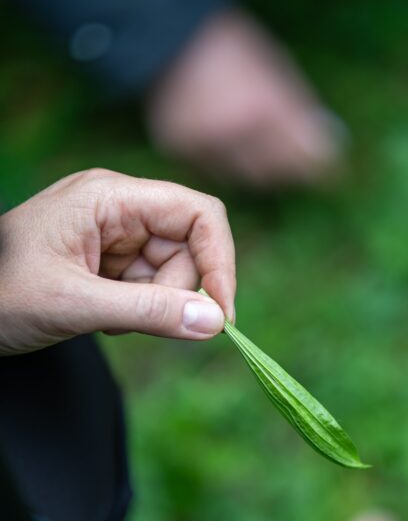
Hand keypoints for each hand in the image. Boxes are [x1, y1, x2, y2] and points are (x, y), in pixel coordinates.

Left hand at [0, 169, 234, 354]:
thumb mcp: (74, 304)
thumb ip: (148, 311)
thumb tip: (214, 323)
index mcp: (110, 197)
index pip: (197, 214)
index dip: (219, 260)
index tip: (220, 314)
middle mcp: (118, 208)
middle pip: (188, 247)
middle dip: (175, 291)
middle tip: (136, 321)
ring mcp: (113, 234)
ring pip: (172, 271)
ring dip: (152, 304)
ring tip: (104, 318)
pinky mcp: (108, 261)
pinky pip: (150, 286)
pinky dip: (137, 310)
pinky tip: (100, 318)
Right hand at [146, 9, 343, 187]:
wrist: (170, 35)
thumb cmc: (232, 49)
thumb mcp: (275, 68)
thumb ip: (299, 110)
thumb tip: (325, 143)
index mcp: (265, 108)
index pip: (303, 156)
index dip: (322, 167)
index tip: (334, 172)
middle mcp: (235, 132)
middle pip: (275, 174)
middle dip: (289, 169)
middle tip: (296, 161)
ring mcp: (205, 144)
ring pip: (244, 178)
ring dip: (257, 168)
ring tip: (257, 145)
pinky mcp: (180, 150)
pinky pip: (213, 171)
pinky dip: (225, 164)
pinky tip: (226, 143)